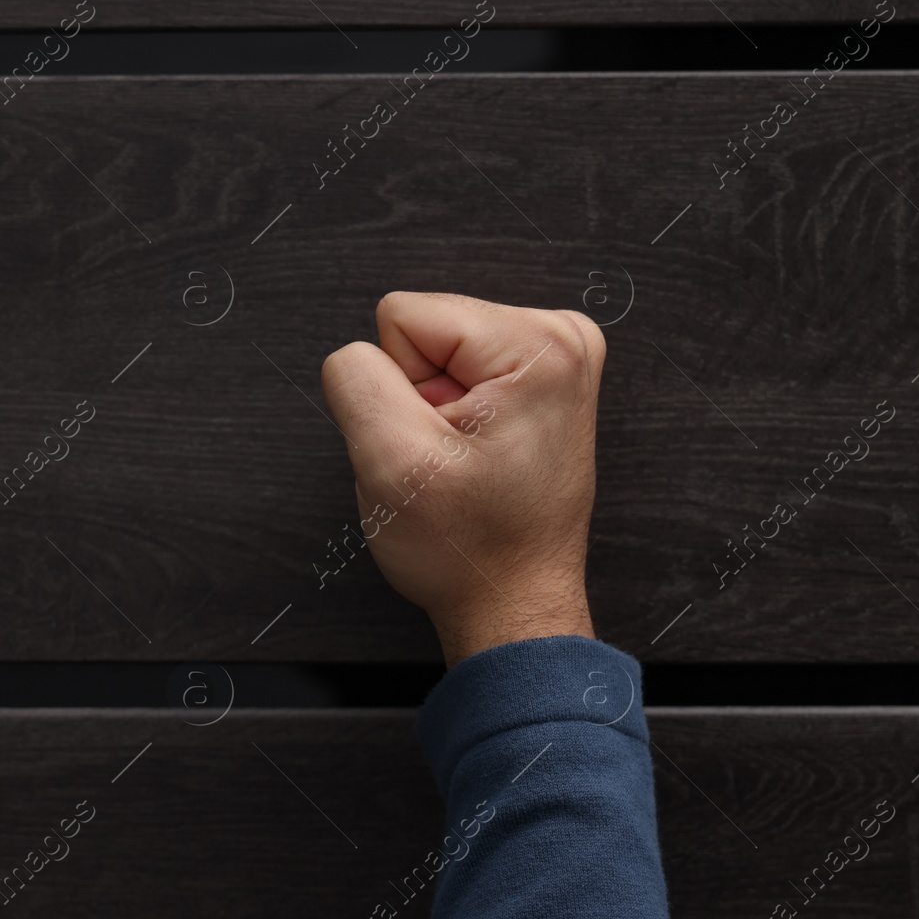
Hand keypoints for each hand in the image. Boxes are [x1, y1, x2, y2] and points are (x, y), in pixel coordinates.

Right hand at [321, 292, 605, 667]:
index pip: (402, 317)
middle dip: (420, 399)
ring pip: (438, 352)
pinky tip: (478, 459)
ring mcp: (558, 360)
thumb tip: (356, 353)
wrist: (513, 601)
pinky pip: (461, 373)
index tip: (436, 444)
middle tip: (451, 461)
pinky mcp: (545, 382)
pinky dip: (457, 419)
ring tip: (466, 464)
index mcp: (540, 346)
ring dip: (436, 412)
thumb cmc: (469, 549)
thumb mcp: (390, 461)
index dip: (399, 388)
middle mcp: (562, 340)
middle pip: (426, 330)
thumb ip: (356, 379)